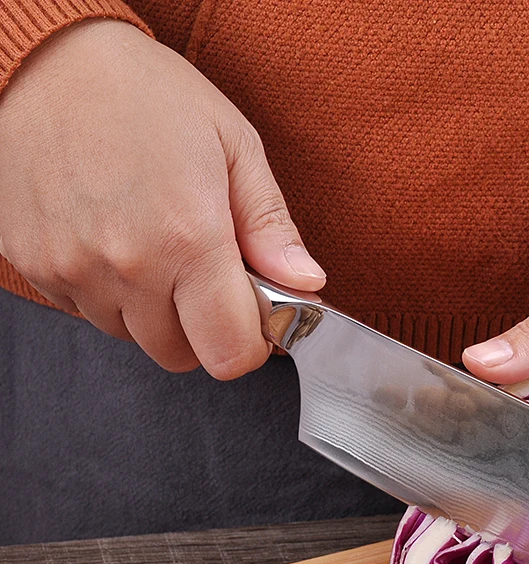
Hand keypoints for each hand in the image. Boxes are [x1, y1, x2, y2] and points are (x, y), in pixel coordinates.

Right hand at [0, 19, 324, 377]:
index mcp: (188, 239)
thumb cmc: (141, 91)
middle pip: (183, 355)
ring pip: (135, 338)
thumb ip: (272, 227)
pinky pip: (90, 313)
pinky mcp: (37, 266)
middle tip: (208, 276)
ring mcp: (75, 270)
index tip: (255, 315)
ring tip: (157, 246)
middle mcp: (127, 265)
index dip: (251, 343)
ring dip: (156, 312)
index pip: (230, 353)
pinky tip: (115, 240)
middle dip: (206, 328)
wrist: (40, 58)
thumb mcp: (232, 145)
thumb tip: (305, 283)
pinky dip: (110, 294)